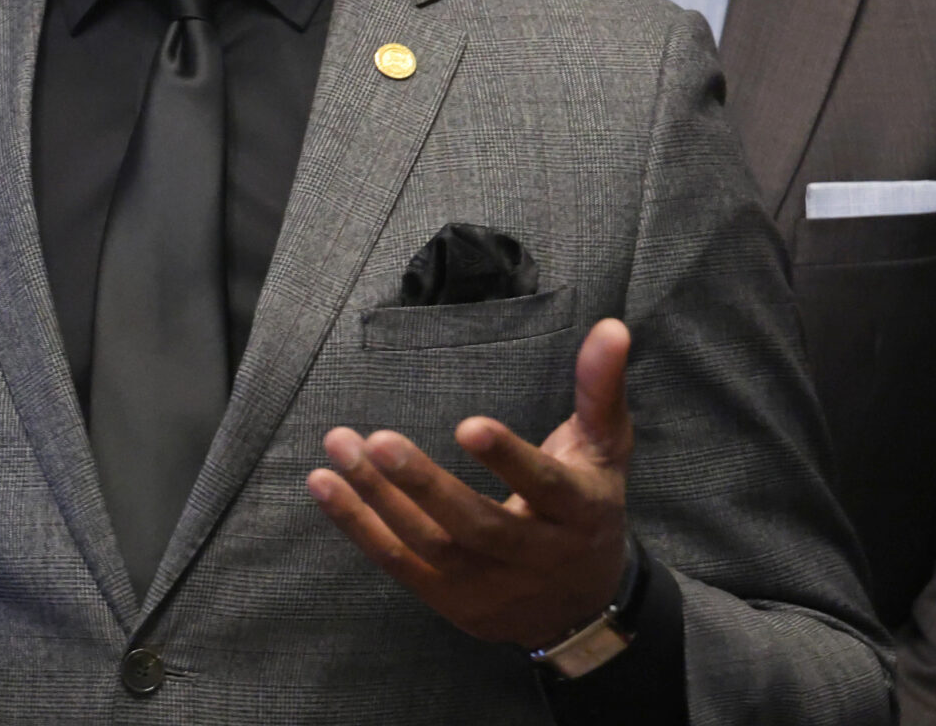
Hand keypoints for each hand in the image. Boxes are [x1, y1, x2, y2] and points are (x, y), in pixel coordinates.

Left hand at [306, 317, 634, 648]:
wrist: (580, 608)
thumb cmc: (587, 508)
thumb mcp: (604, 450)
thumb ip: (601, 389)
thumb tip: (610, 327)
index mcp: (578, 513)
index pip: (545, 487)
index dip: (509, 459)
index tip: (468, 425)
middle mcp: (536, 556)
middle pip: (476, 525)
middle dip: (423, 484)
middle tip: (377, 440)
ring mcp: (490, 586)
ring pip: (429, 546)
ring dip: (377, 499)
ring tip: (339, 448)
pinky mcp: (452, 601)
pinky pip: (399, 565)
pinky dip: (358, 527)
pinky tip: (325, 486)